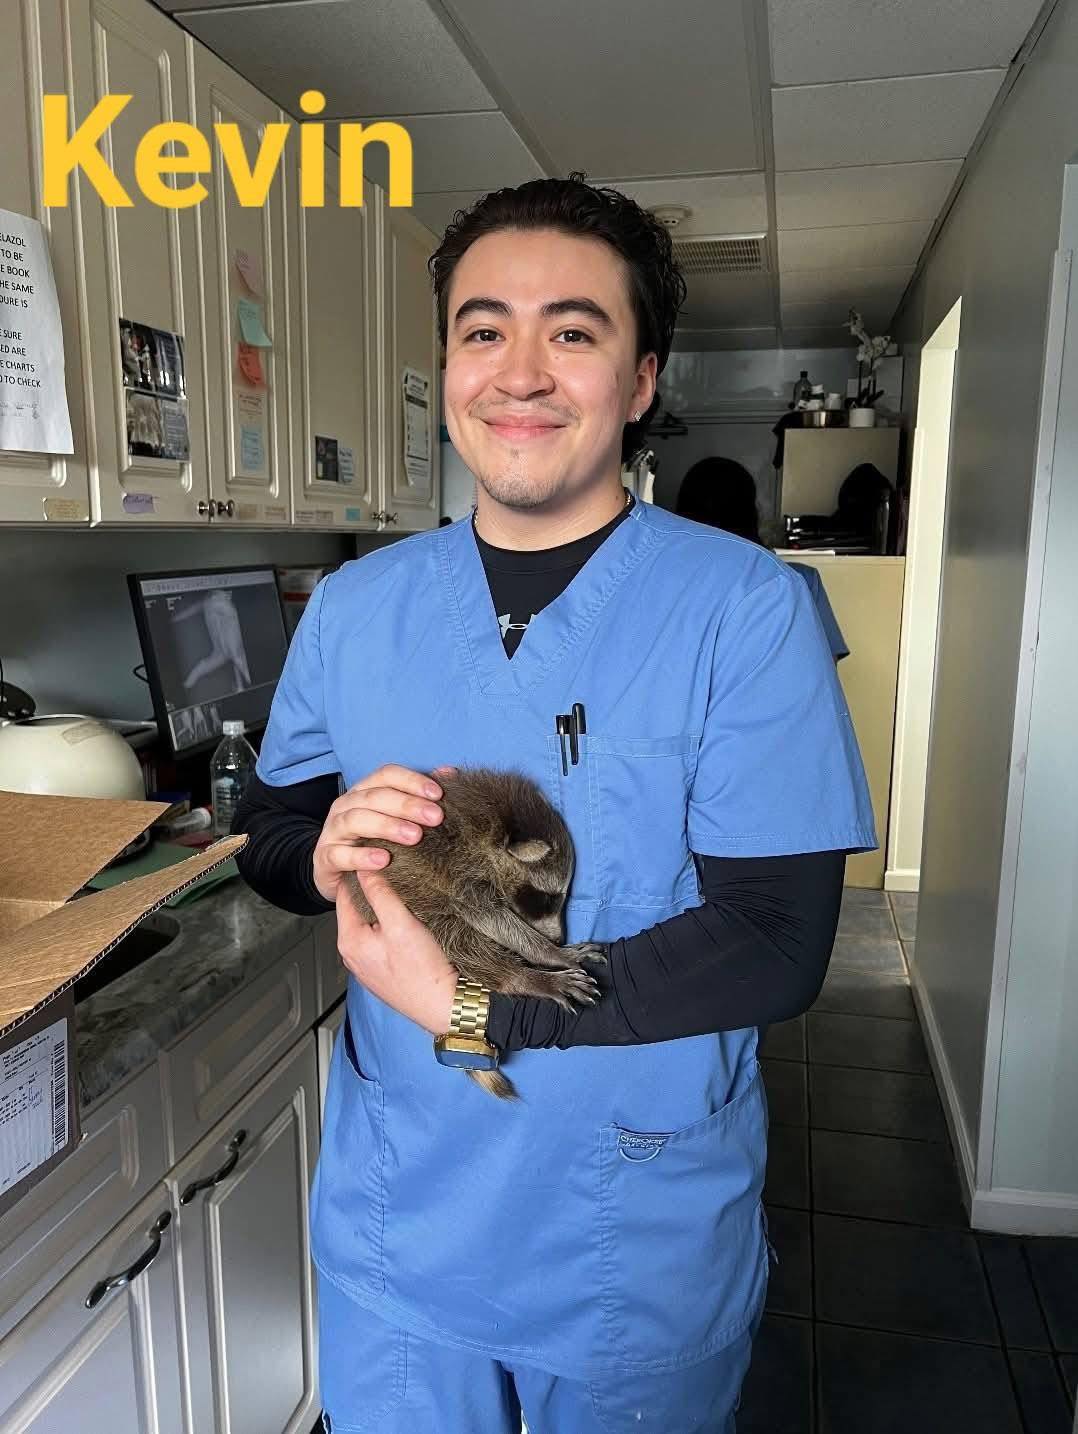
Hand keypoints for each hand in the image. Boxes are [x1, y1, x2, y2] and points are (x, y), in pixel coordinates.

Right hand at [312, 763, 454, 902]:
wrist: (336, 873)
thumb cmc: (372, 842)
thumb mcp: (395, 819)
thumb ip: (420, 796)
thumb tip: (450, 773)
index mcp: (364, 791)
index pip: (386, 775)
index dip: (412, 781)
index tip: (438, 794)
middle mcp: (346, 805)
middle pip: (375, 796)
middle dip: (407, 805)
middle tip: (435, 817)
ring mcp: (332, 830)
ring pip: (356, 820)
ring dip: (387, 826)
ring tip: (414, 836)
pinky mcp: (325, 857)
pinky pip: (340, 854)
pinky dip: (362, 856)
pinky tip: (384, 860)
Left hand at [336, 867, 457, 1034]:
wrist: (444, 1007)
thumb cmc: (422, 971)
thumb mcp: (400, 923)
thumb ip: (380, 893)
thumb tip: (364, 868)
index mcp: (349, 940)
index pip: (344, 894)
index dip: (359, 872)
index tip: (374, 855)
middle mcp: (352, 955)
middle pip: (357, 908)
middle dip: (371, 889)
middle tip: (392, 869)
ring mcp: (367, 964)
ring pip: (371, 924)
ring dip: (383, 907)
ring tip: (402, 891)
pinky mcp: (384, 970)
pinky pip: (381, 939)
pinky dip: (390, 926)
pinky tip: (408, 920)